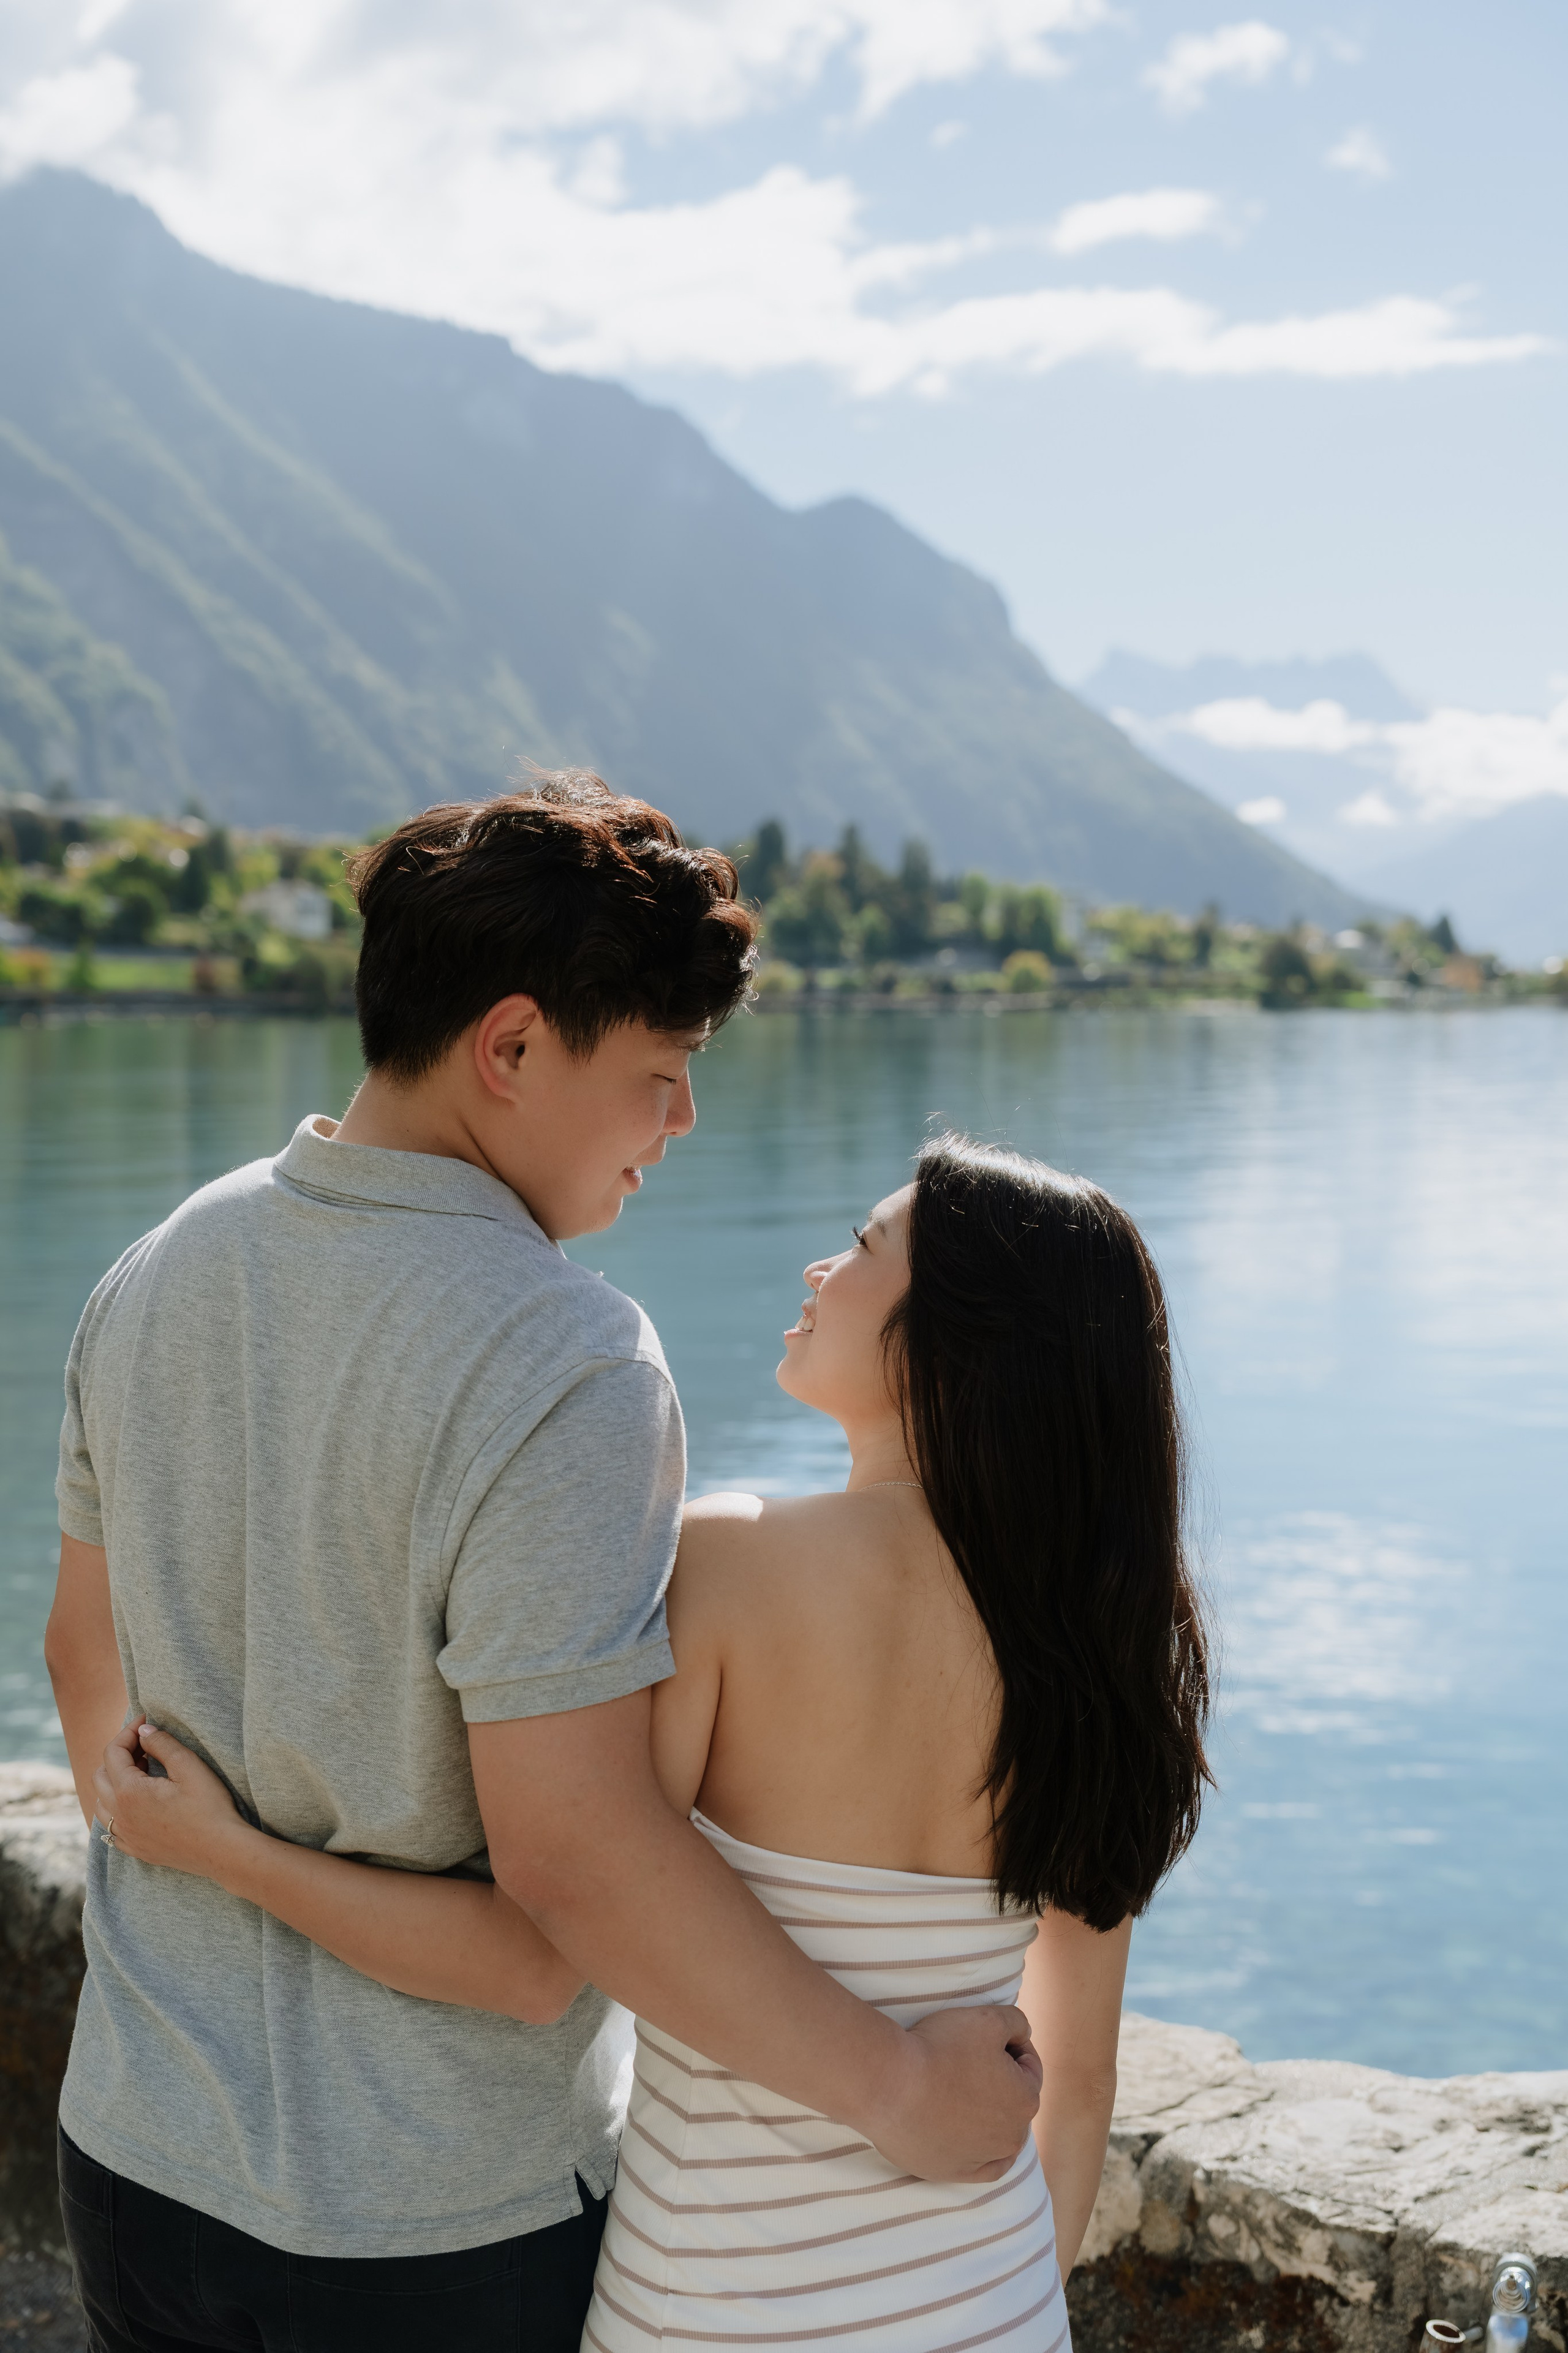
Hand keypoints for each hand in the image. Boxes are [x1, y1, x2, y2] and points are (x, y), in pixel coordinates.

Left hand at [94, 1719, 252, 1882]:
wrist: (221, 1850)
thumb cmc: (209, 1807)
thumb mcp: (189, 1766)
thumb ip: (162, 1743)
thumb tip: (144, 1731)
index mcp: (129, 1792)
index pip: (113, 1752)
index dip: (128, 1731)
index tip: (146, 1720)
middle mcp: (119, 1815)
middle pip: (100, 1775)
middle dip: (119, 1754)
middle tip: (146, 1745)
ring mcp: (125, 1835)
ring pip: (101, 1801)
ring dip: (113, 1781)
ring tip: (142, 1772)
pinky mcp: (134, 1849)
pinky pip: (111, 1826)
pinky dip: (116, 1808)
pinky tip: (138, 1803)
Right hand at [866, 2004, 1043, 2182]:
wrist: (889, 2084)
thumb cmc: (940, 2048)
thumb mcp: (987, 2018)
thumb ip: (1017, 2023)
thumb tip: (1023, 2035)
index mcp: (1026, 2100)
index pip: (1028, 2067)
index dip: (1009, 2045)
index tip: (984, 2037)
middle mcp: (1011, 2137)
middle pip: (1012, 2101)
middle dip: (999, 2080)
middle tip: (967, 2060)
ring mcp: (981, 2159)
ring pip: (997, 2134)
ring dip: (986, 2113)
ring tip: (958, 2090)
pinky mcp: (952, 2173)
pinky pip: (977, 2167)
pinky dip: (977, 2151)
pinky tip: (969, 2136)